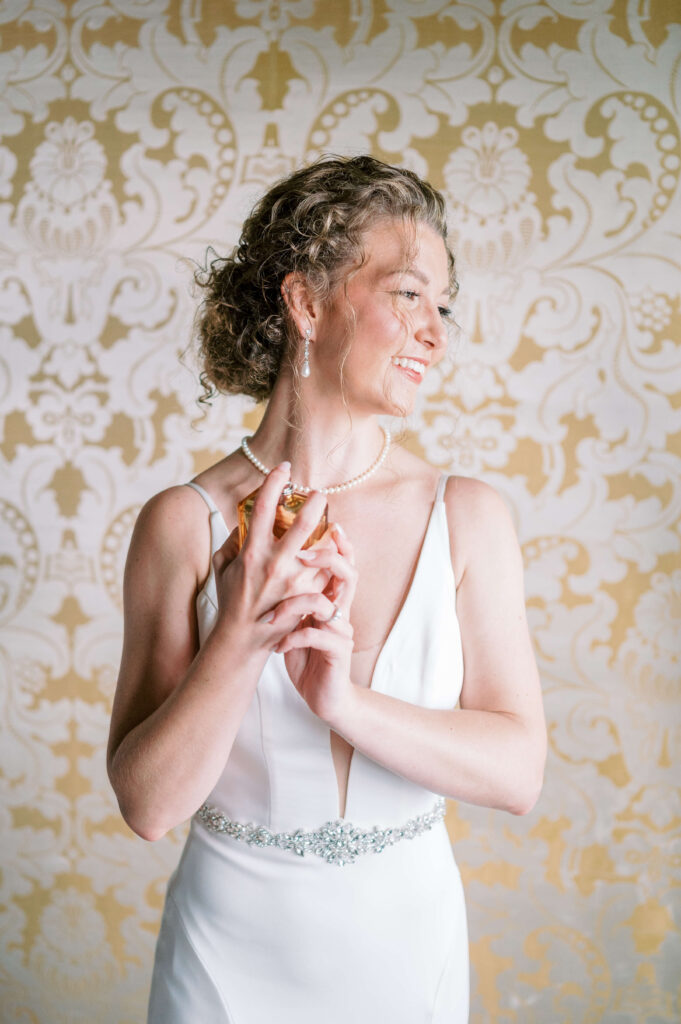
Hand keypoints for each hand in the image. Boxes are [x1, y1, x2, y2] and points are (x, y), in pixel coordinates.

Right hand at [210, 463, 330, 652]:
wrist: (244, 641)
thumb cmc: (232, 602)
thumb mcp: (222, 568)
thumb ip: (232, 542)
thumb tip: (244, 522)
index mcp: (252, 552)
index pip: (265, 507)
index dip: (274, 482)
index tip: (283, 468)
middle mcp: (275, 563)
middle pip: (303, 523)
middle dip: (315, 502)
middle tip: (320, 493)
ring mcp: (294, 581)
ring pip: (322, 547)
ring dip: (328, 534)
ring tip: (330, 527)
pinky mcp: (308, 596)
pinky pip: (326, 571)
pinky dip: (330, 561)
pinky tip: (331, 556)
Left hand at [265, 524, 357, 723]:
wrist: (324, 697)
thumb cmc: (306, 655)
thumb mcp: (295, 620)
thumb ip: (290, 595)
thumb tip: (262, 565)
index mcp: (331, 600)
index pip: (342, 564)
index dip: (340, 544)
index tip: (331, 524)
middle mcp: (341, 611)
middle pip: (349, 573)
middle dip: (329, 557)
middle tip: (302, 553)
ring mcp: (342, 631)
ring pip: (329, 604)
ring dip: (297, 606)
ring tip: (273, 616)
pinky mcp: (338, 652)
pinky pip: (317, 636)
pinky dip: (293, 639)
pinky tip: (278, 647)